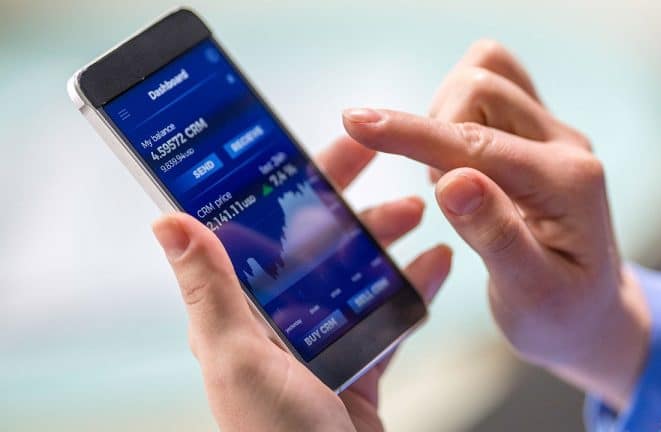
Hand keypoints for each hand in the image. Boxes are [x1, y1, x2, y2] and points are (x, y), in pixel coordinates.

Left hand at [152, 136, 451, 431]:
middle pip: (315, 242)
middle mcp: (276, 321)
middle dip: (348, 200)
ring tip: (418, 211)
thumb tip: (169, 222)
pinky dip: (413, 287)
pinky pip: (388, 315)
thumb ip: (210, 290)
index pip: (258, 228)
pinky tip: (437, 263)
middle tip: (382, 164)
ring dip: (386, 238)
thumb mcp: (237, 357)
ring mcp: (320, 342)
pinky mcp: (357, 365)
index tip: (319, 144)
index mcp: (238, 312)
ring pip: (356, 272)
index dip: (286, 181)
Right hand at [341, 40, 649, 410]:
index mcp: (567, 184)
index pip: (475, 144)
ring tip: (451, 180)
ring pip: (487, 73)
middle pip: (483, 86)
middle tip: (439, 191)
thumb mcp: (530, 294)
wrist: (591, 314)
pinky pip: (492, 87)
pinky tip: (459, 161)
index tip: (355, 123)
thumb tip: (451, 181)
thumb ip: (495, 234)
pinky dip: (458, 111)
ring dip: (446, 117)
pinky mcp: (536, 132)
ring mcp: (552, 133)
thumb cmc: (560, 316)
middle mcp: (565, 145)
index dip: (410, 133)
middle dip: (436, 130)